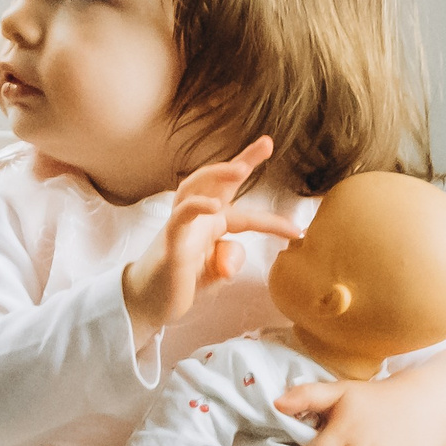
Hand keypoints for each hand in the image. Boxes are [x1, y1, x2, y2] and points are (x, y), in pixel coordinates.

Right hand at [120, 136, 298, 343]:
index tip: (298, 230)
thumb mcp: (216, 272)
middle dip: (242, 161)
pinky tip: (213, 205)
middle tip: (266, 143)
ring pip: (195, 188)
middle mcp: (196, 219)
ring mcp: (181, 227)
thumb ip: (229, 260)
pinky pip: (181, 218)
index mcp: (211, 225)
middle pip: (216, 181)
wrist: (148, 302)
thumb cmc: (181, 282)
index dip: (272, 221)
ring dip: (217, 175)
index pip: (244, 213)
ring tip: (241, 169)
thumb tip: (232, 259)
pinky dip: (196, 207)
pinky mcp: (170, 242)